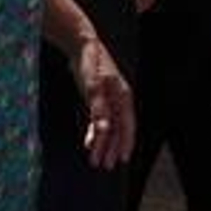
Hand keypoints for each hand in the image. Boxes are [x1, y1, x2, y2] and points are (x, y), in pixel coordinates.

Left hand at [71, 37, 134, 168]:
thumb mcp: (93, 86)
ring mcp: (109, 101)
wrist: (82, 45)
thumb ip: (98, 109)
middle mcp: (118, 101)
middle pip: (118, 129)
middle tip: (106, 165)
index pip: (128, 125)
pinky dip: (95, 133)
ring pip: (108, 127)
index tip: (124, 159)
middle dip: (112, 148)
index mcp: (123, 96)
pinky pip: (99, 121)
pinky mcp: (98, 100)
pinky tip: (89, 143)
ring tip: (96, 161)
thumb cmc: (91, 63)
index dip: (126, 142)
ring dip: (103, 144)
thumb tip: (103, 130)